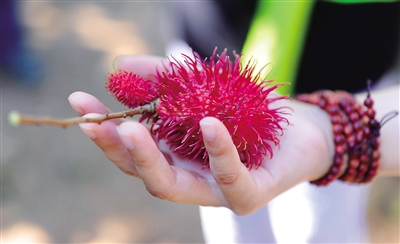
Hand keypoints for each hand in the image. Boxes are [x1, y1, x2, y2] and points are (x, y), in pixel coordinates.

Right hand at [68, 55, 332, 214]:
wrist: (301, 128)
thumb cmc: (248, 110)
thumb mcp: (202, 86)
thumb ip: (164, 78)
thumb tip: (120, 66)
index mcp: (176, 156)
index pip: (132, 149)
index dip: (105, 130)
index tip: (80, 101)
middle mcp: (189, 178)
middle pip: (144, 174)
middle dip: (116, 150)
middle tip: (96, 123)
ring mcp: (215, 191)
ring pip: (173, 185)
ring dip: (150, 159)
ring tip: (134, 128)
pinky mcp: (247, 195)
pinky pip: (230, 177)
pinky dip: (219, 150)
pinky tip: (209, 123)